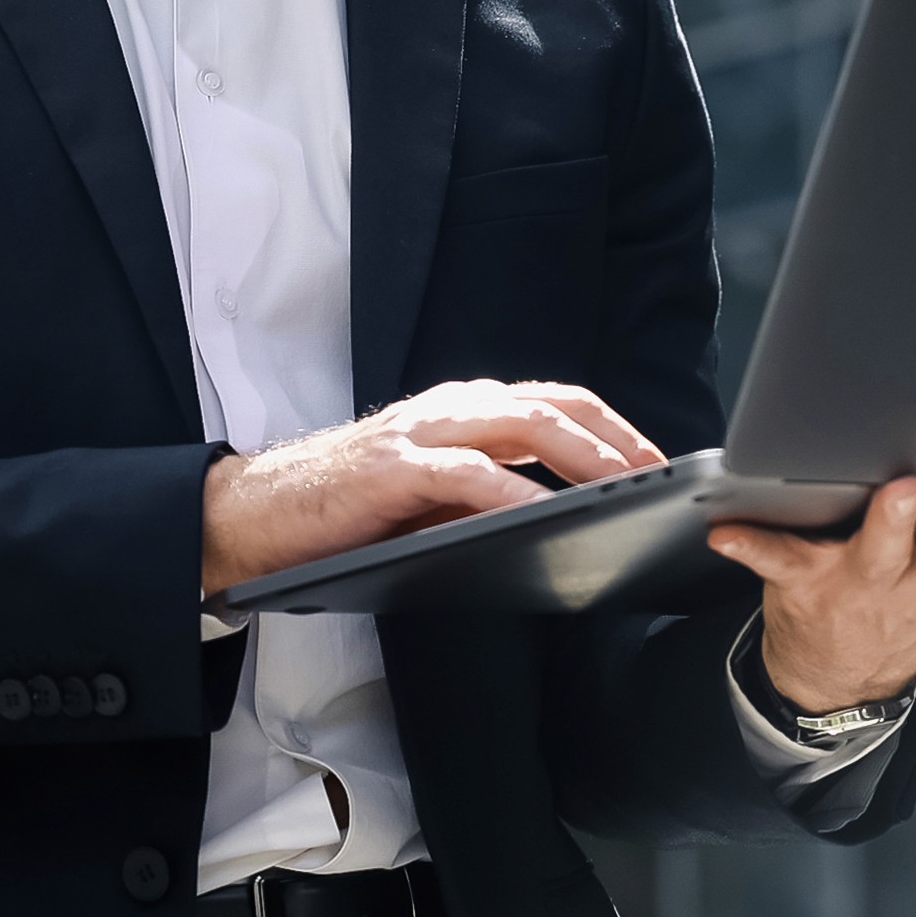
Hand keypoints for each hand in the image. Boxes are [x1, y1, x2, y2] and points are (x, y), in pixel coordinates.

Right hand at [201, 379, 662, 594]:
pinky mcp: (394, 467)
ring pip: (520, 427)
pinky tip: (543, 514)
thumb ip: (490, 490)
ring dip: (580, 457)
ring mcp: (422, 432)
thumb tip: (565, 515)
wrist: (256, 513)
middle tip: (659, 475)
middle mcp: (451, 407)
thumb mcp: (435, 495)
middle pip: (553, 406)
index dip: (613, 426)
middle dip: (614, 439)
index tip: (657, 461)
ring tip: (621, 488)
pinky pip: (467, 475)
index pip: (557, 401)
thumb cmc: (350, 509)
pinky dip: (512, 493)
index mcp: (465, 409)